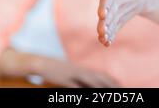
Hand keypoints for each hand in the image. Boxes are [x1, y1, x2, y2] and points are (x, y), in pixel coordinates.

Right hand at [0, 48, 118, 87]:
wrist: (38, 62)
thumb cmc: (52, 69)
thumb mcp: (66, 73)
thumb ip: (76, 78)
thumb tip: (83, 85)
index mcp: (80, 68)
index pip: (98, 74)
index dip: (109, 79)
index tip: (119, 84)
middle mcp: (78, 70)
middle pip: (97, 77)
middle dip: (109, 83)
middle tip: (120, 88)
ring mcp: (71, 74)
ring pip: (90, 81)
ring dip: (101, 87)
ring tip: (111, 91)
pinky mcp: (63, 78)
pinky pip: (75, 87)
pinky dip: (82, 92)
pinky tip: (88, 96)